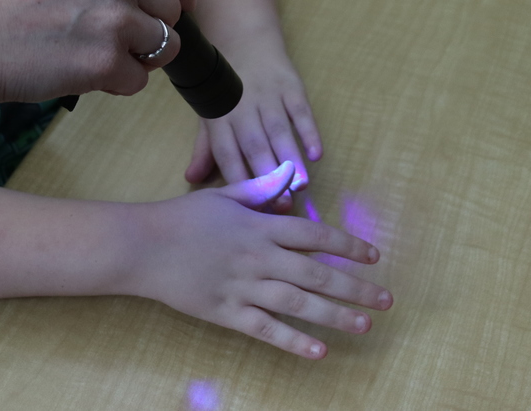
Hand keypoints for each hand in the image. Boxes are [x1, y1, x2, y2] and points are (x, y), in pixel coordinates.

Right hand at [0, 0, 196, 107]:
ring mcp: (116, 18)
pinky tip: (78, 76)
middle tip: (114, 45)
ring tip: (90, 59)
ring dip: (135, 60)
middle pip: (170, 10)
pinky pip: (137, 81)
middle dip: (151, 31)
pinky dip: (115, 86)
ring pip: (163, 47)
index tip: (179, 7)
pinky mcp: (107, 62)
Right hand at [128, 162, 391, 358]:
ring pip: (298, 303)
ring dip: (335, 315)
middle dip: (356, 286)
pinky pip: (266, 329)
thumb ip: (259, 190)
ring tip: (365, 324)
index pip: (314, 235)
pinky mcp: (226, 311)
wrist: (143, 245)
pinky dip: (293, 341)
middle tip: (387, 299)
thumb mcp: (223, 195)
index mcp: (259, 226)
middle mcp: (257, 256)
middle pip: (316, 272)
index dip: (348, 245)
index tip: (373, 256)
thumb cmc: (182, 217)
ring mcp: (242, 286)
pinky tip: (319, 351)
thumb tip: (290, 178)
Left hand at [185, 48, 321, 209]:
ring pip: (279, 131)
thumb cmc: (225, 87)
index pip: (228, 155)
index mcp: (219, 120)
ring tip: (302, 186)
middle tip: (283, 207)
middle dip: (269, 177)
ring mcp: (268, 96)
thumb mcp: (209, 114)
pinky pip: (301, 111)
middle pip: (255, 146)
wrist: (243, 39)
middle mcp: (242, 109)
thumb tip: (191, 179)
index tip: (253, 209)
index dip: (240, 181)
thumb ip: (205, 149)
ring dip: (291, 159)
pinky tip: (316, 154)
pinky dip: (309, 131)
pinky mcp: (290, 86)